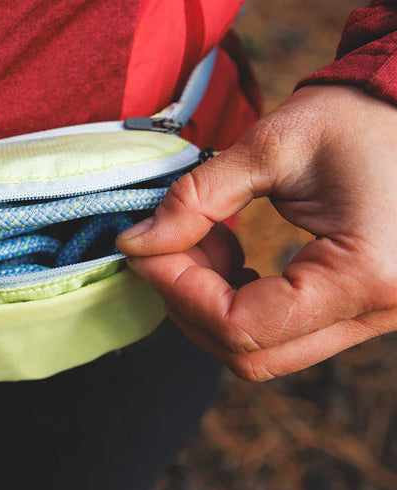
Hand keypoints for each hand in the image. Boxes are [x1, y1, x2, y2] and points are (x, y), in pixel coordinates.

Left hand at [116, 85, 396, 380]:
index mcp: (363, 274)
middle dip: (188, 303)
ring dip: (210, 306)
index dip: (178, 290)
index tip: (145, 249)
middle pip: (249, 354)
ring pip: (262, 352)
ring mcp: (373, 319)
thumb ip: (196, 200)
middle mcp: (377, 312)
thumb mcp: (269, 147)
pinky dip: (238, 305)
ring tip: (203, 241)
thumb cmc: (355, 117)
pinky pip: (282, 334)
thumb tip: (134, 243)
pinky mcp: (358, 311)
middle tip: (164, 246)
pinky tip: (230, 255)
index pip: (242, 326)